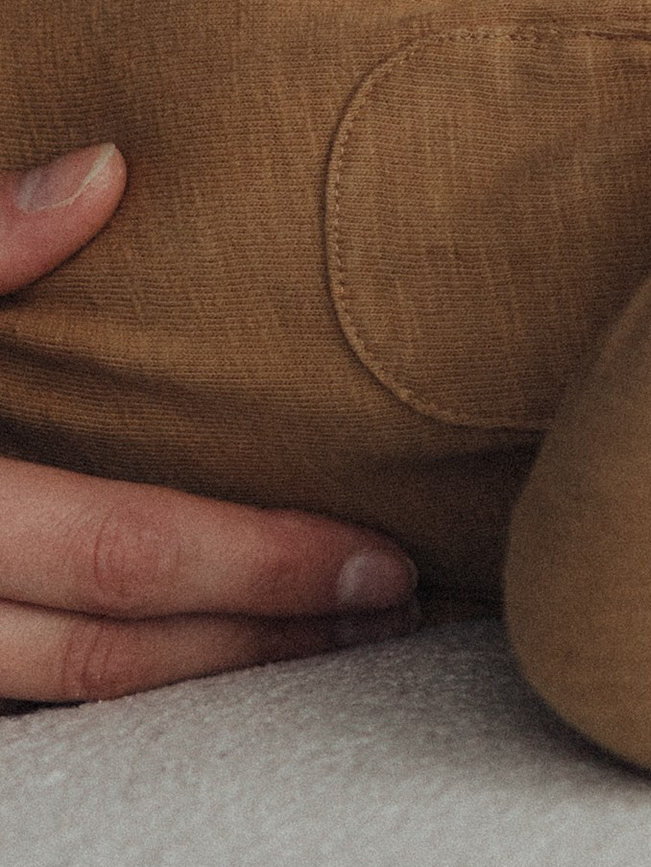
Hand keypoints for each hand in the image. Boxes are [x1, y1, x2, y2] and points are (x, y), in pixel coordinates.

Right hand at [0, 147, 416, 706]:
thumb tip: (104, 172)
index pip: (120, 550)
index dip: (260, 569)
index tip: (382, 566)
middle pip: (111, 654)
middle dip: (262, 645)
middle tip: (395, 621)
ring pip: (63, 694)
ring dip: (199, 678)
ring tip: (320, 645)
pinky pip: (10, 691)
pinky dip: (105, 681)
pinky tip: (181, 648)